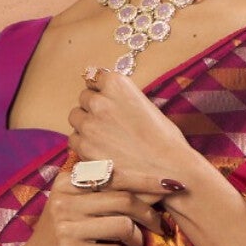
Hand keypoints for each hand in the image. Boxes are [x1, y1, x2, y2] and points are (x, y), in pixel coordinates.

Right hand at [12, 160, 167, 245]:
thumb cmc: (61, 236)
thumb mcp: (72, 207)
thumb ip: (100, 193)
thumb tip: (149, 187)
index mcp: (66, 183)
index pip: (114, 175)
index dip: (146, 180)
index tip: (172, 184)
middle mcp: (65, 201)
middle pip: (123, 199)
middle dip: (149, 213)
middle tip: (160, 226)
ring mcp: (66, 228)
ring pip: (123, 226)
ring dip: (137, 240)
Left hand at [67, 67, 194, 185]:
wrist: (171, 169)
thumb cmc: (165, 139)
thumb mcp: (144, 104)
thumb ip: (120, 98)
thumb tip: (104, 99)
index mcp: (117, 84)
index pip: (94, 77)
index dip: (100, 90)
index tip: (106, 99)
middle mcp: (99, 101)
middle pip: (83, 98)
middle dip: (93, 108)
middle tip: (110, 123)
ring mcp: (89, 125)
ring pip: (75, 118)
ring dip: (86, 125)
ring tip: (105, 138)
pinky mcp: (85, 149)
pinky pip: (74, 140)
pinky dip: (83, 145)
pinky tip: (101, 151)